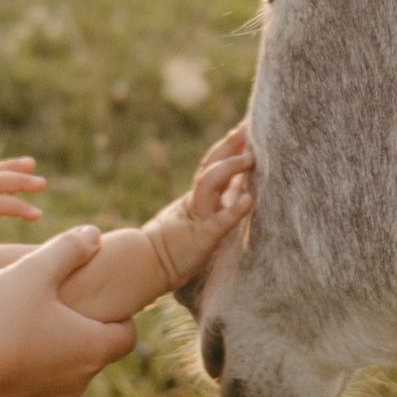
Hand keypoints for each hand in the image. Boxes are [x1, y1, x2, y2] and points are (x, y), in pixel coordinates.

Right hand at [0, 230, 136, 396]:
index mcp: (93, 348)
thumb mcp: (34, 270)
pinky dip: (31, 360)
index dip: (120, 313)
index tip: (100, 295)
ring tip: (32, 316)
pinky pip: (37, 379)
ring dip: (57, 344)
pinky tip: (4, 337)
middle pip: (97, 350)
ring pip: (66, 366)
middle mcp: (78, 380)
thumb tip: (94, 234)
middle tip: (65, 300)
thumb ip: (68, 249)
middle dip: (85, 325)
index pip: (128, 335)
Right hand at [141, 124, 255, 294]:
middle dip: (228, 146)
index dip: (225, 147)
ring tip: (249, 158)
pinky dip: (234, 211)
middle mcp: (195, 203)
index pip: (210, 166)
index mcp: (194, 199)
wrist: (147, 268)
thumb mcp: (191, 222)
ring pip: (209, 185)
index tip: (241, 130)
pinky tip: (249, 201)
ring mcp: (196, 219)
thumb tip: (234, 193)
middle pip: (210, 166)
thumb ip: (207, 207)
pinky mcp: (201, 239)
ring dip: (229, 169)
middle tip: (246, 128)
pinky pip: (218, 223)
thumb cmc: (172, 249)